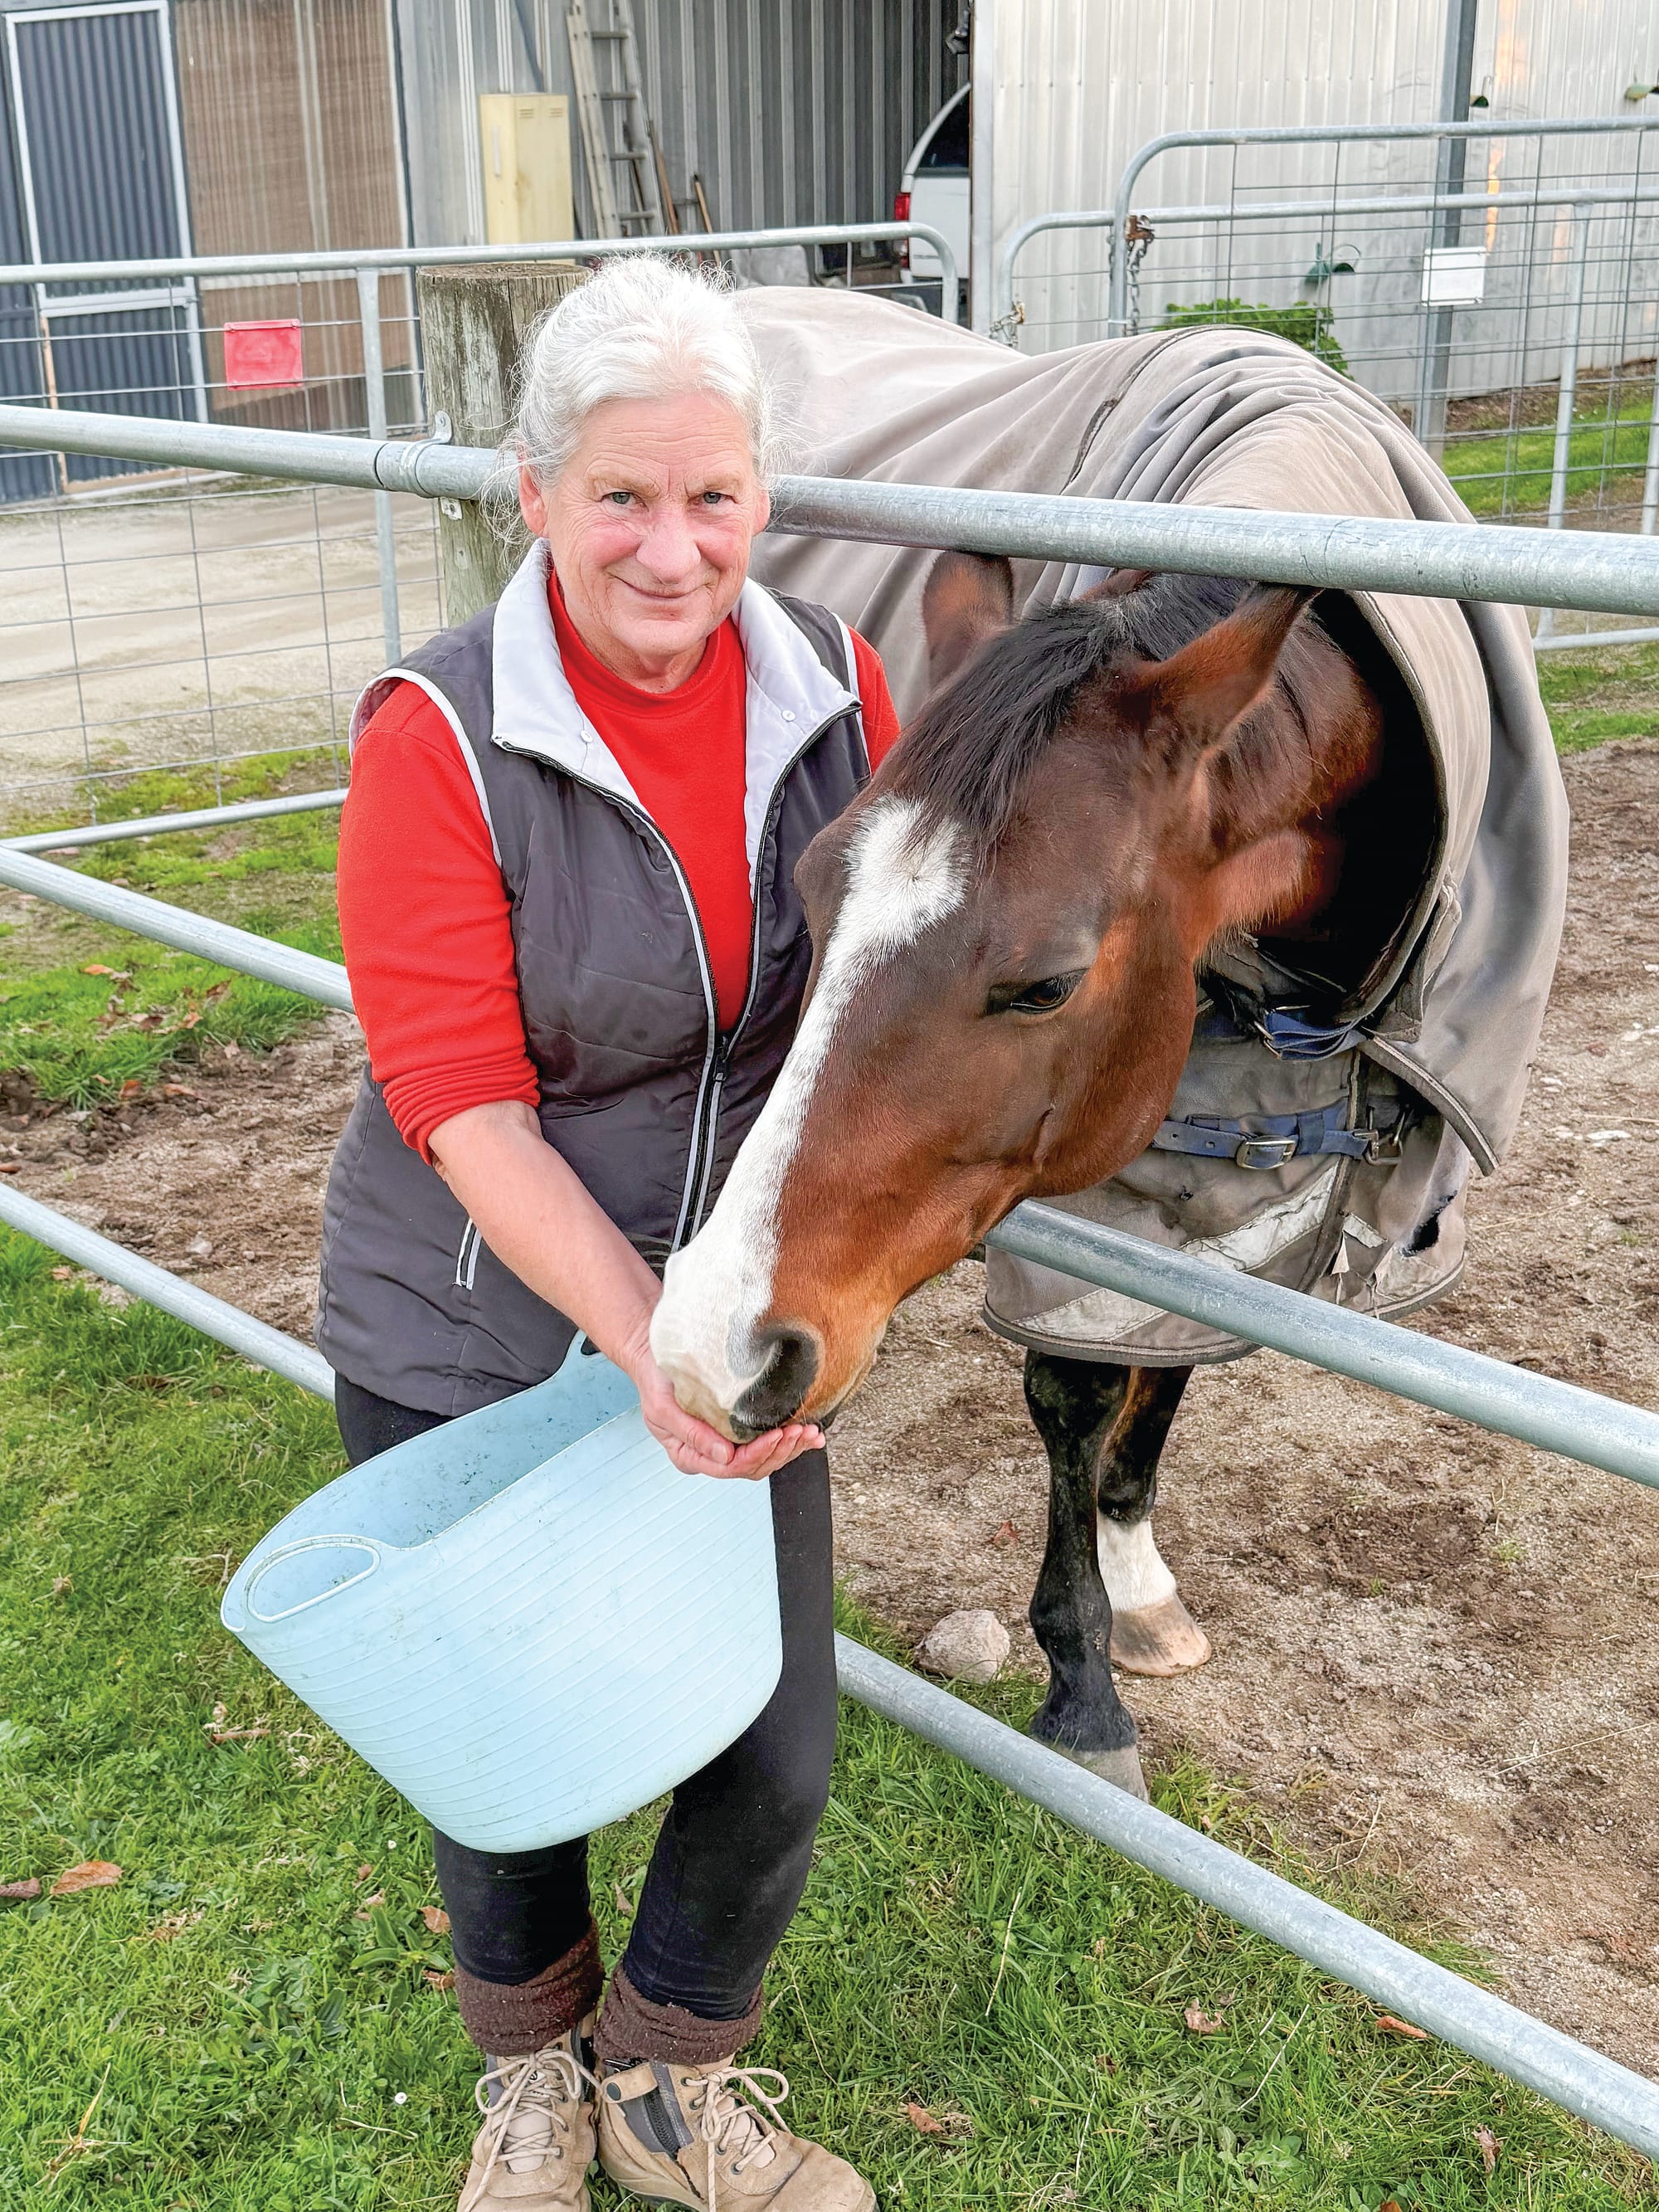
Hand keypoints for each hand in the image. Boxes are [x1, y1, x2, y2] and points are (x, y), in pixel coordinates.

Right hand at [631, 1350, 822, 1480]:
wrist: (655, 1358)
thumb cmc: (657, 1381)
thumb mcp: (664, 1408)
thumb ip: (692, 1434)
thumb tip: (724, 1457)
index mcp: (690, 1456)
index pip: (731, 1466)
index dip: (758, 1454)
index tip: (777, 1435)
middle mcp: (711, 1455)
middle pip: (753, 1467)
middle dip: (780, 1451)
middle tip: (800, 1431)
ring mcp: (726, 1445)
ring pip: (764, 1459)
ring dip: (790, 1448)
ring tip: (811, 1434)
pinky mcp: (739, 1431)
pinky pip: (768, 1443)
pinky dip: (791, 1441)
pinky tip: (811, 1436)